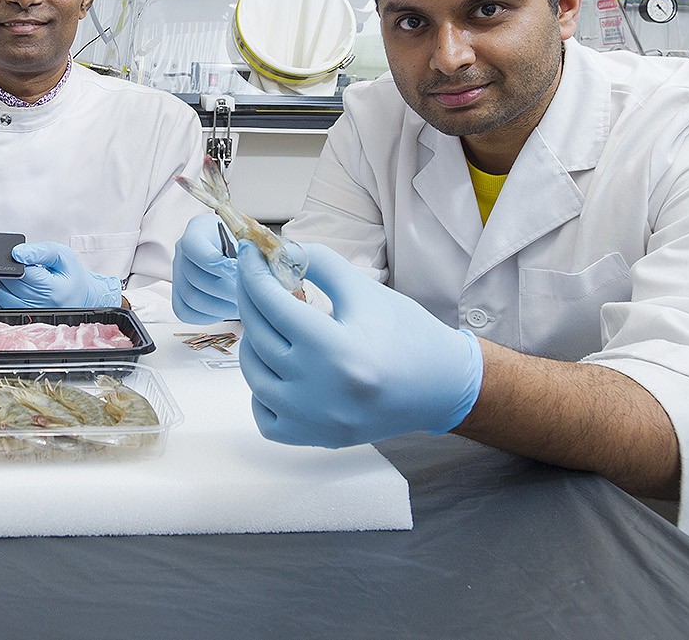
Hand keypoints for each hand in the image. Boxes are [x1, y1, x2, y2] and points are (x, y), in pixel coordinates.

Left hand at [0, 242, 121, 308]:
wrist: (79, 297)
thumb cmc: (70, 277)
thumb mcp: (61, 255)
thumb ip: (39, 251)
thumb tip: (16, 252)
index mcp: (52, 290)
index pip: (22, 273)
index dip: (14, 261)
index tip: (16, 255)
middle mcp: (40, 307)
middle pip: (7, 286)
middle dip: (4, 271)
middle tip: (12, 263)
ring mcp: (28, 316)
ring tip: (10, 275)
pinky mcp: (20, 320)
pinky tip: (2, 287)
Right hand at [171, 213, 239, 323]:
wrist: (239, 255)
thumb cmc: (245, 246)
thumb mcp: (249, 240)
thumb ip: (247, 251)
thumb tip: (251, 268)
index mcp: (198, 229)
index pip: (193, 245)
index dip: (216, 263)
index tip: (238, 271)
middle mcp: (183, 252)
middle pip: (194, 276)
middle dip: (226, 289)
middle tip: (247, 294)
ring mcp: (178, 275)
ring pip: (191, 298)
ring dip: (221, 305)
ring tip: (241, 303)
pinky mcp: (179, 297)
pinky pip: (186, 313)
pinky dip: (209, 315)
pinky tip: (226, 308)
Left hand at [236, 241, 482, 447]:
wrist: (441, 387)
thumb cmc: (409, 336)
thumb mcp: (367, 290)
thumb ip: (321, 264)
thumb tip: (279, 250)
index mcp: (338, 350)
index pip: (273, 304)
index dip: (254, 273)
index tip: (248, 253)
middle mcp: (321, 391)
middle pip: (258, 334)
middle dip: (251, 298)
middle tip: (256, 278)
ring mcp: (314, 420)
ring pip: (253, 374)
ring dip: (253, 341)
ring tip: (271, 322)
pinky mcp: (314, 438)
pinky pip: (263, 415)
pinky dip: (261, 389)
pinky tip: (278, 367)